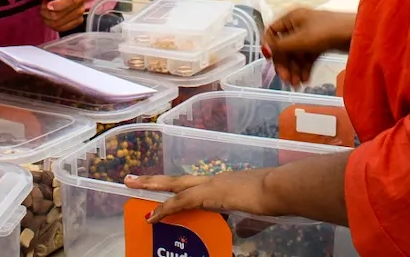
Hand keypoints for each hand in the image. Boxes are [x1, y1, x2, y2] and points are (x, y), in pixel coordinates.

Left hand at [40, 0, 85, 31]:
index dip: (56, 5)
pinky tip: (49, 19)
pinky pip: (62, 29)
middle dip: (47, 13)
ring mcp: (80, 14)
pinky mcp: (78, 22)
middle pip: (61, 15)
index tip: (47, 4)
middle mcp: (80, 4)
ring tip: (45, 12)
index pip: (69, 0)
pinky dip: (53, 25)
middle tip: (42, 7)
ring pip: (59, 24)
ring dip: (48, 20)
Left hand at [125, 169, 279, 223]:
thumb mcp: (255, 214)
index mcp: (223, 183)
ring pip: (174, 187)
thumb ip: (244, 223)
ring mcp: (210, 185)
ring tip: (132, 186)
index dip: (177, 190)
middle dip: (153, 180)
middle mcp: (213, 180)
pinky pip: (181, 202)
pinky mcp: (210, 194)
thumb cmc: (273, 199)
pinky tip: (153, 216)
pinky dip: (166, 209)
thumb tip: (239, 231)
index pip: (194, 187)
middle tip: (131, 178)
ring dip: (152, 188)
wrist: (278, 189)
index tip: (164, 190)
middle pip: (176, 180)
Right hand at [264, 7, 354, 85]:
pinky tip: (305, 80)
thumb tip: (264, 50)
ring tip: (298, 84)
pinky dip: (305, 69)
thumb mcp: (301, 40)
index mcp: (292, 17)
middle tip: (287, 80)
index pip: (272, 32)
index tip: (270, 62)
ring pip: (296, 54)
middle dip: (284, 64)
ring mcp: (309, 36)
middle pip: (284, 46)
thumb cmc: (327, 32)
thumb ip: (281, 46)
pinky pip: (307, 58)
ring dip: (294, 69)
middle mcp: (298, 25)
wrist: (356, 33)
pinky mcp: (319, 45)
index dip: (270, 47)